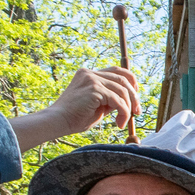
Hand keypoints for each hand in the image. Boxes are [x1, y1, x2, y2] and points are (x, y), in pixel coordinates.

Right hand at [11, 67, 139, 152]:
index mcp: (88, 74)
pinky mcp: (94, 89)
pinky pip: (117, 100)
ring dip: (128, 108)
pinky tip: (118, 124)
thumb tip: (129, 100)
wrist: (57, 122)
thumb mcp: (97, 106)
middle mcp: (90, 73)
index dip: (130, 82)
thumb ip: (110, 99)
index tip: (135, 98)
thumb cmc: (75, 118)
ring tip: (123, 122)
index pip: (116, 71)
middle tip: (137, 112)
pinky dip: (123, 112)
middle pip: (123, 79)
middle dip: (134, 96)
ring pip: (122, 90)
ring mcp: (92, 79)